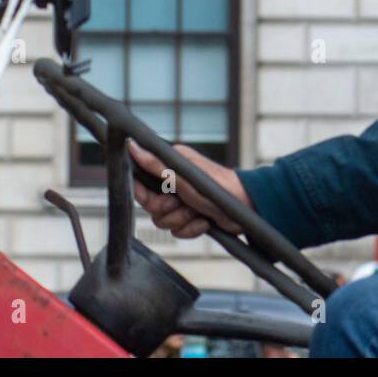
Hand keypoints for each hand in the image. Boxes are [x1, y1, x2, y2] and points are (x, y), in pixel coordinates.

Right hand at [128, 139, 251, 238]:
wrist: (245, 209)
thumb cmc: (217, 187)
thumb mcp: (182, 176)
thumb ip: (155, 165)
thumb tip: (132, 146)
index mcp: (170, 166)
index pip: (141, 182)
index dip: (144, 195)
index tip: (153, 199)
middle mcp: (174, 182)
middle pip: (150, 206)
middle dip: (168, 210)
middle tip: (183, 204)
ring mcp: (182, 200)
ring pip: (163, 220)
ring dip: (181, 220)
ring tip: (197, 212)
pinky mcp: (190, 216)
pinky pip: (177, 230)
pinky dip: (191, 228)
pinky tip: (204, 222)